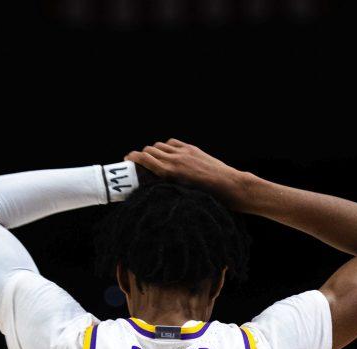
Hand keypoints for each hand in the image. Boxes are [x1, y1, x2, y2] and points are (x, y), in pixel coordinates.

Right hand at [124, 139, 251, 210]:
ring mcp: (184, 152)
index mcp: (170, 173)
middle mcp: (175, 160)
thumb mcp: (183, 195)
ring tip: (152, 159)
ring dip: (152, 150)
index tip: (126, 160)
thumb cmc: (208, 198)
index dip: (132, 157)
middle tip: (136, 162)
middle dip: (140, 155)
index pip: (144, 158)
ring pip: (159, 145)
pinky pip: (172, 142)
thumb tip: (155, 187)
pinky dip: (165, 146)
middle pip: (149, 150)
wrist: (230, 186)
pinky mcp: (192, 149)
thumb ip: (168, 187)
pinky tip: (167, 153)